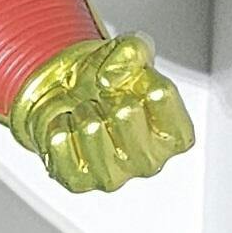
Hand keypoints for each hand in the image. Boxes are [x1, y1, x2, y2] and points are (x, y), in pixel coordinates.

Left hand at [13, 32, 193, 194]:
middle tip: (105, 101)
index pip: (161, 94)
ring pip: (90, 128)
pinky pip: (59, 142)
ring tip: (86, 112)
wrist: (67, 99)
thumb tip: (111, 78)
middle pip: (126, 113)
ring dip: (81, 110)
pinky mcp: (78, 181)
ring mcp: (114, 176)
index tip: (132, 84)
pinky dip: (56, 124)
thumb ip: (132, 51)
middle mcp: (149, 161)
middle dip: (108, 96)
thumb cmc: (107, 84)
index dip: (138, 77)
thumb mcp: (128, 53)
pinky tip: (68, 126)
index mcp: (174, 135)